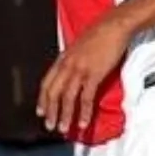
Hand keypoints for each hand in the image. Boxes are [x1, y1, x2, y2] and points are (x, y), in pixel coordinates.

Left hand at [37, 18, 129, 132]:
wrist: (113, 26)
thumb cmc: (99, 35)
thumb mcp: (78, 48)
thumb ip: (72, 61)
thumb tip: (71, 75)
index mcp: (62, 59)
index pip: (47, 83)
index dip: (42, 99)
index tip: (40, 112)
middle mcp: (67, 65)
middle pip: (53, 93)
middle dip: (51, 112)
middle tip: (50, 126)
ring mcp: (79, 70)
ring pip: (67, 98)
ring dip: (64, 116)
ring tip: (64, 129)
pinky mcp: (94, 74)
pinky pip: (85, 97)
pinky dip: (83, 112)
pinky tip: (82, 122)